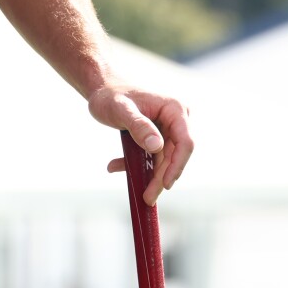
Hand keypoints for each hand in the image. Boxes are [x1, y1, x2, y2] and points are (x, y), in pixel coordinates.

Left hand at [87, 82, 192, 205]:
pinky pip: (152, 157)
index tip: (165, 184)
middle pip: (175, 155)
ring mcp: (167, 129)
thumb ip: (138, 126)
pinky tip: (115, 166)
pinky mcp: (157, 137)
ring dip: (150, 176)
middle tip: (147, 198)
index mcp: (175, 109)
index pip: (185, 142)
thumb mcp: (121, 110)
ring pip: (164, 160)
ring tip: (137, 192)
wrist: (102, 90)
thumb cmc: (111, 96)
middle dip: (161, 177)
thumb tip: (157, 146)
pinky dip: (137, 165)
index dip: (177, 165)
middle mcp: (176, 119)